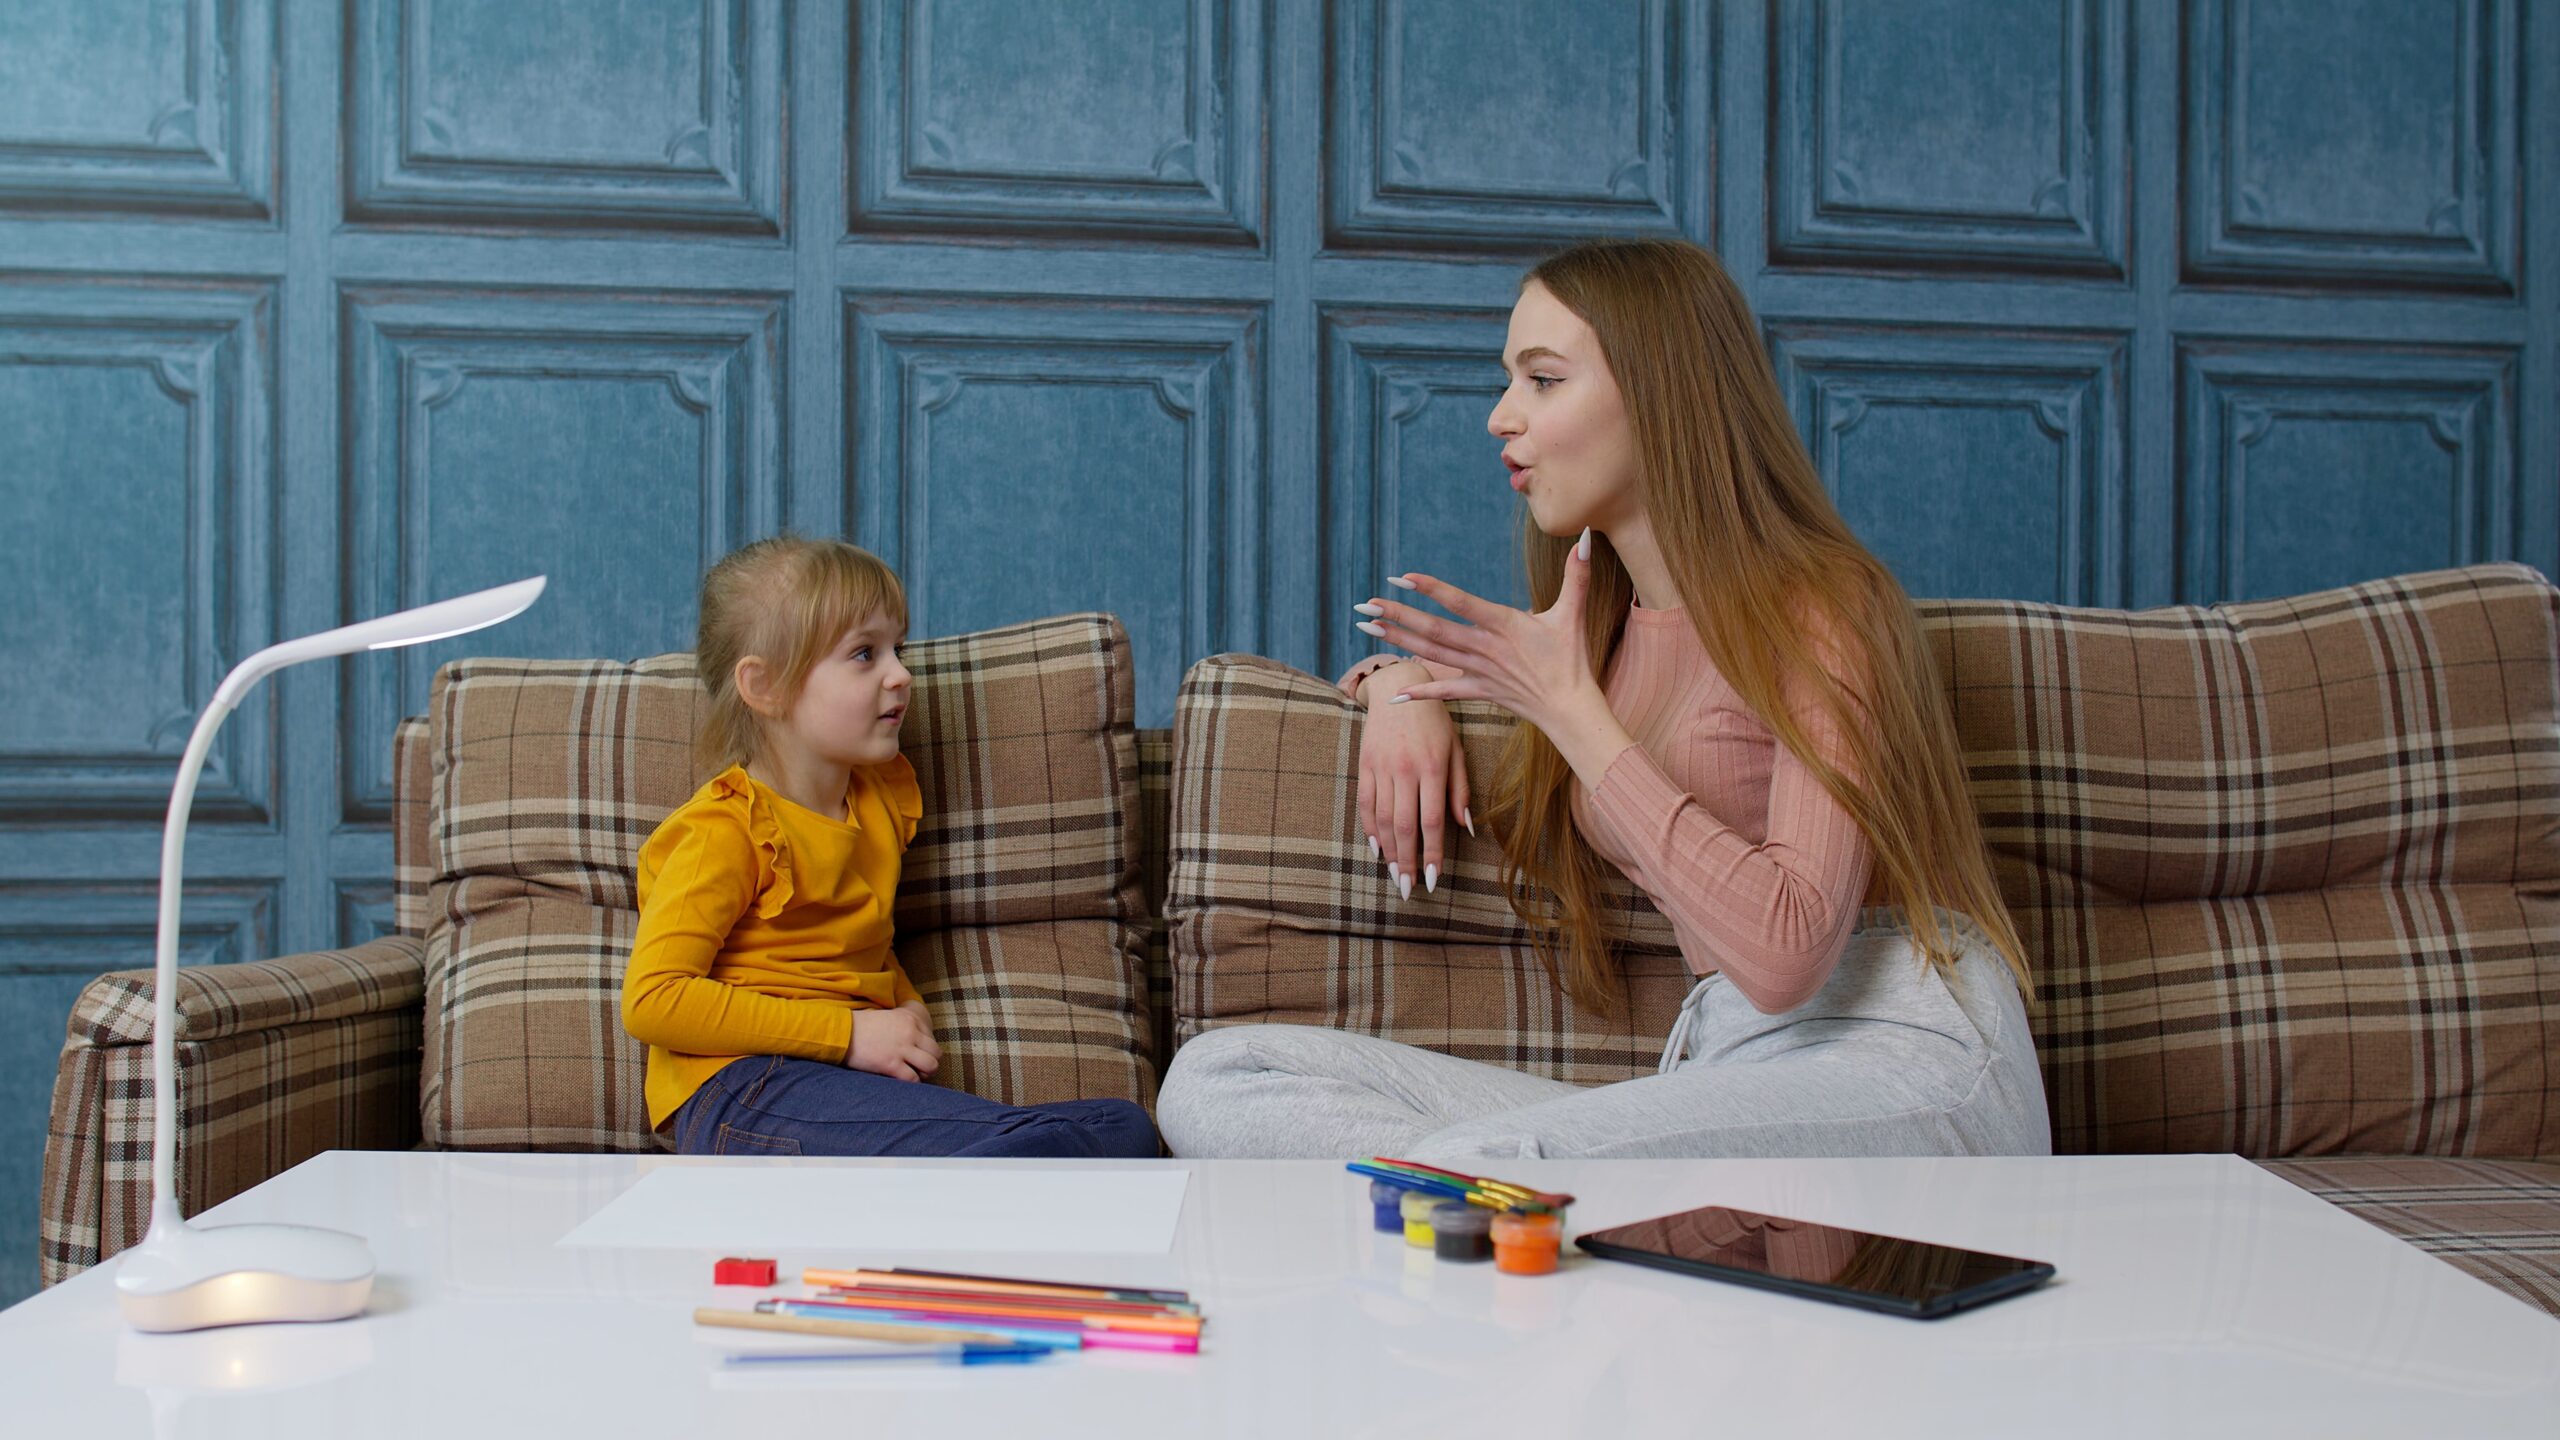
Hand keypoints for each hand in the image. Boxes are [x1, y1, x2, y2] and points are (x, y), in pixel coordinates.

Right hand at [845, 1004, 940, 1081]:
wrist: (842, 1033)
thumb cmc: (862, 1026)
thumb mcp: (888, 1017)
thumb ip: (904, 1026)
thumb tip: (915, 1039)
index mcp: (910, 1019)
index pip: (932, 1037)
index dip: (927, 1049)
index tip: (918, 1054)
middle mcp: (910, 1032)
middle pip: (936, 1052)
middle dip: (931, 1062)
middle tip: (921, 1067)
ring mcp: (902, 1048)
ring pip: (931, 1065)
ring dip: (926, 1073)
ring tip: (916, 1075)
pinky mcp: (891, 1064)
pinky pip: (913, 1079)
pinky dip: (912, 1083)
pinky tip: (903, 1080)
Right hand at [1351, 659, 1471, 900]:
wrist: (1398, 686)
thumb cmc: (1435, 722)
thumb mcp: (1456, 750)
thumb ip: (1460, 789)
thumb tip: (1466, 828)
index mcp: (1432, 766)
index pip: (1432, 820)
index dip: (1431, 853)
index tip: (1432, 879)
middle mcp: (1404, 768)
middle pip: (1404, 825)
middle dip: (1406, 861)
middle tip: (1407, 889)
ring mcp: (1381, 767)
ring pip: (1383, 819)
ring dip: (1388, 851)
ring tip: (1394, 874)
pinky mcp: (1364, 764)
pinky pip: (1365, 803)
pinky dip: (1369, 828)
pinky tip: (1376, 848)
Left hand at [1355, 528, 1632, 781]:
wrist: (1570, 708)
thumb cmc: (1571, 659)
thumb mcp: (1573, 613)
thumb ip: (1577, 574)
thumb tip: (1588, 537)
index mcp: (1504, 624)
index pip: (1461, 602)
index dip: (1432, 589)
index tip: (1402, 577)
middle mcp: (1485, 647)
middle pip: (1434, 630)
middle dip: (1398, 616)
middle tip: (1366, 605)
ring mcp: (1478, 671)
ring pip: (1431, 654)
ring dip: (1398, 640)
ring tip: (1367, 628)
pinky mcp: (1478, 690)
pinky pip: (1445, 692)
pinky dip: (1420, 693)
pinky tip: (1394, 694)